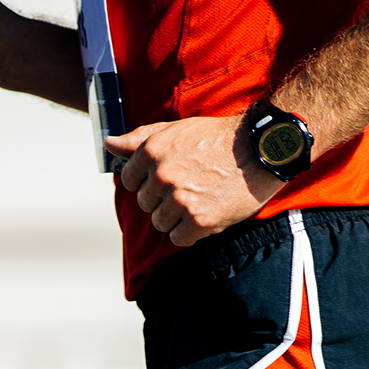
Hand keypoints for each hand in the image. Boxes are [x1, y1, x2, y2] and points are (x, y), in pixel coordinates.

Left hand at [106, 116, 284, 246]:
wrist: (260, 149)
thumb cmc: (217, 138)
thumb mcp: (175, 130)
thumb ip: (138, 139)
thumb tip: (108, 144)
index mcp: (152, 152)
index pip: (129, 181)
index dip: (147, 182)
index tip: (167, 179)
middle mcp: (162, 176)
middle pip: (145, 204)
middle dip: (162, 199)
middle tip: (189, 187)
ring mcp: (180, 200)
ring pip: (160, 223)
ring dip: (177, 217)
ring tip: (199, 200)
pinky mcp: (199, 222)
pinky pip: (178, 238)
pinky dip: (190, 232)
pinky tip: (206, 214)